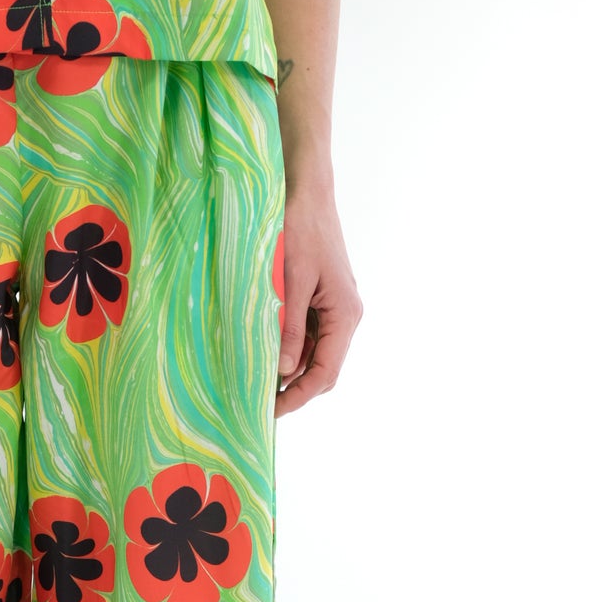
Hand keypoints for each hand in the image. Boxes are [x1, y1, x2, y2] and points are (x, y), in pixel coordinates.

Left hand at [276, 175, 361, 417]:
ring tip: (257, 380)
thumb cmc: (300, 229)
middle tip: (259, 403)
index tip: (271, 411)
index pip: (326, 372)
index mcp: (345, 314)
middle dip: (294, 388)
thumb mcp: (291, 282)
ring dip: (290, 368)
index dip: (299, 396)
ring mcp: (334, 306)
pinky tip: (264, 351)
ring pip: (314, 352)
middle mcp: (345, 314)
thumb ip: (290, 328)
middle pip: (323, 367)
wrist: (305, 190)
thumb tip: (284, 372)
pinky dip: (289, 345)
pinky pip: (308, 332)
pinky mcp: (322, 296)